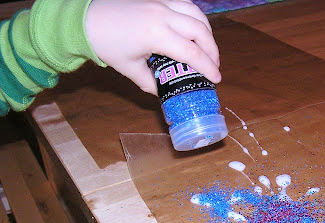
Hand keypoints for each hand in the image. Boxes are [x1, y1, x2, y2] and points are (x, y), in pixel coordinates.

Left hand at [85, 0, 220, 94]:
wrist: (88, 19)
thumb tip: (166, 92)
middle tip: (215, 66)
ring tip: (209, 48)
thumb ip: (152, 83)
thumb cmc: (107, 44)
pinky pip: (187, 5)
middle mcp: (163, 16)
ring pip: (197, 15)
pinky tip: (197, 30)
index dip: (208, 68)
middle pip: (200, 32)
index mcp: (156, 35)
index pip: (191, 53)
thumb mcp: (130, 69)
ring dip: (207, 32)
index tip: (216, 79)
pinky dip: (197, 18)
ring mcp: (162, 3)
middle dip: (213, 51)